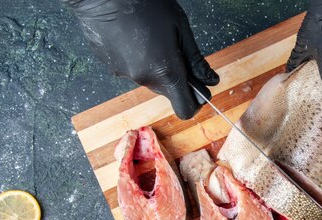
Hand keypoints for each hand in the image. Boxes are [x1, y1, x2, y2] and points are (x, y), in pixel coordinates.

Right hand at [64, 0, 218, 118]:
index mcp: (165, 71)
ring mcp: (125, 74)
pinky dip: (139, 59)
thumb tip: (210, 80)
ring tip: (153, 39)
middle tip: (176, 50)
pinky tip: (136, 38)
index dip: (195, 101)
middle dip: (176, 77)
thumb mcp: (181, 27)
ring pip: (150, 80)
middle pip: (168, 91)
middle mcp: (144, 78)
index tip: (199, 88)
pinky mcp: (111, 66)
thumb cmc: (145, 3)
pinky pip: (132, 69)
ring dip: (157, 67)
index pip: (185, 109)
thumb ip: (195, 59)